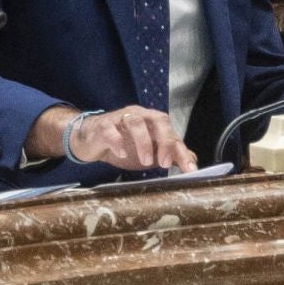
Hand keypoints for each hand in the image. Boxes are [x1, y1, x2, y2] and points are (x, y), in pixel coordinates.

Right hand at [70, 105, 195, 172]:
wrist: (90, 141)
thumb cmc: (123, 145)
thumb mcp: (149, 152)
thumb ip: (170, 154)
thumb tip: (193, 160)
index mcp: (153, 122)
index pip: (172, 133)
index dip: (181, 150)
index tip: (189, 169)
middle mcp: (140, 116)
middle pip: (158, 119)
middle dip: (165, 140)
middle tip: (165, 163)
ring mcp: (120, 119)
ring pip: (136, 122)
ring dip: (143, 142)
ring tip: (146, 162)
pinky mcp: (103, 126)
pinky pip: (110, 129)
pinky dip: (117, 141)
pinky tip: (121, 154)